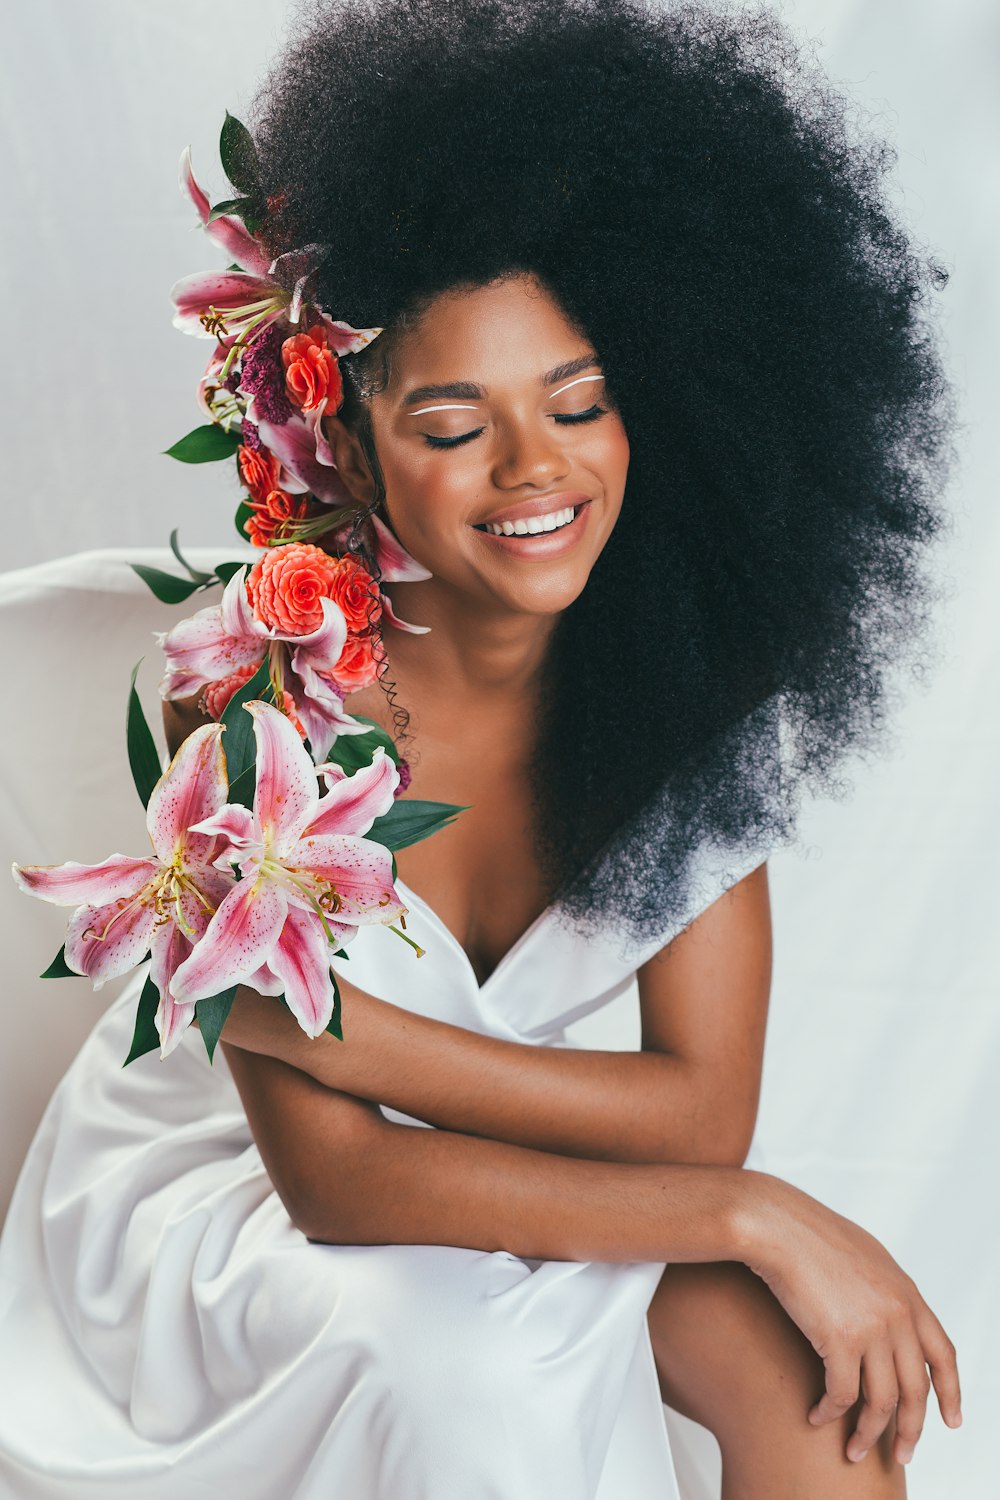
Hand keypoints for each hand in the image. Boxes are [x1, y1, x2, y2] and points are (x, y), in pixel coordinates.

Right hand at [740, 1172, 961, 1466]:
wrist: (776, 1225)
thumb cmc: (807, 1234)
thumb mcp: (864, 1257)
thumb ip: (884, 1290)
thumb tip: (888, 1318)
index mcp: (907, 1293)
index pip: (943, 1354)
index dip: (950, 1392)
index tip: (950, 1421)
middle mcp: (898, 1314)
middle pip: (916, 1389)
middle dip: (911, 1430)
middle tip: (902, 1454)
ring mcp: (872, 1328)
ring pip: (883, 1402)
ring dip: (870, 1434)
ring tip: (856, 1452)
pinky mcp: (839, 1340)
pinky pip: (843, 1395)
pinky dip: (831, 1413)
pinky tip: (817, 1417)